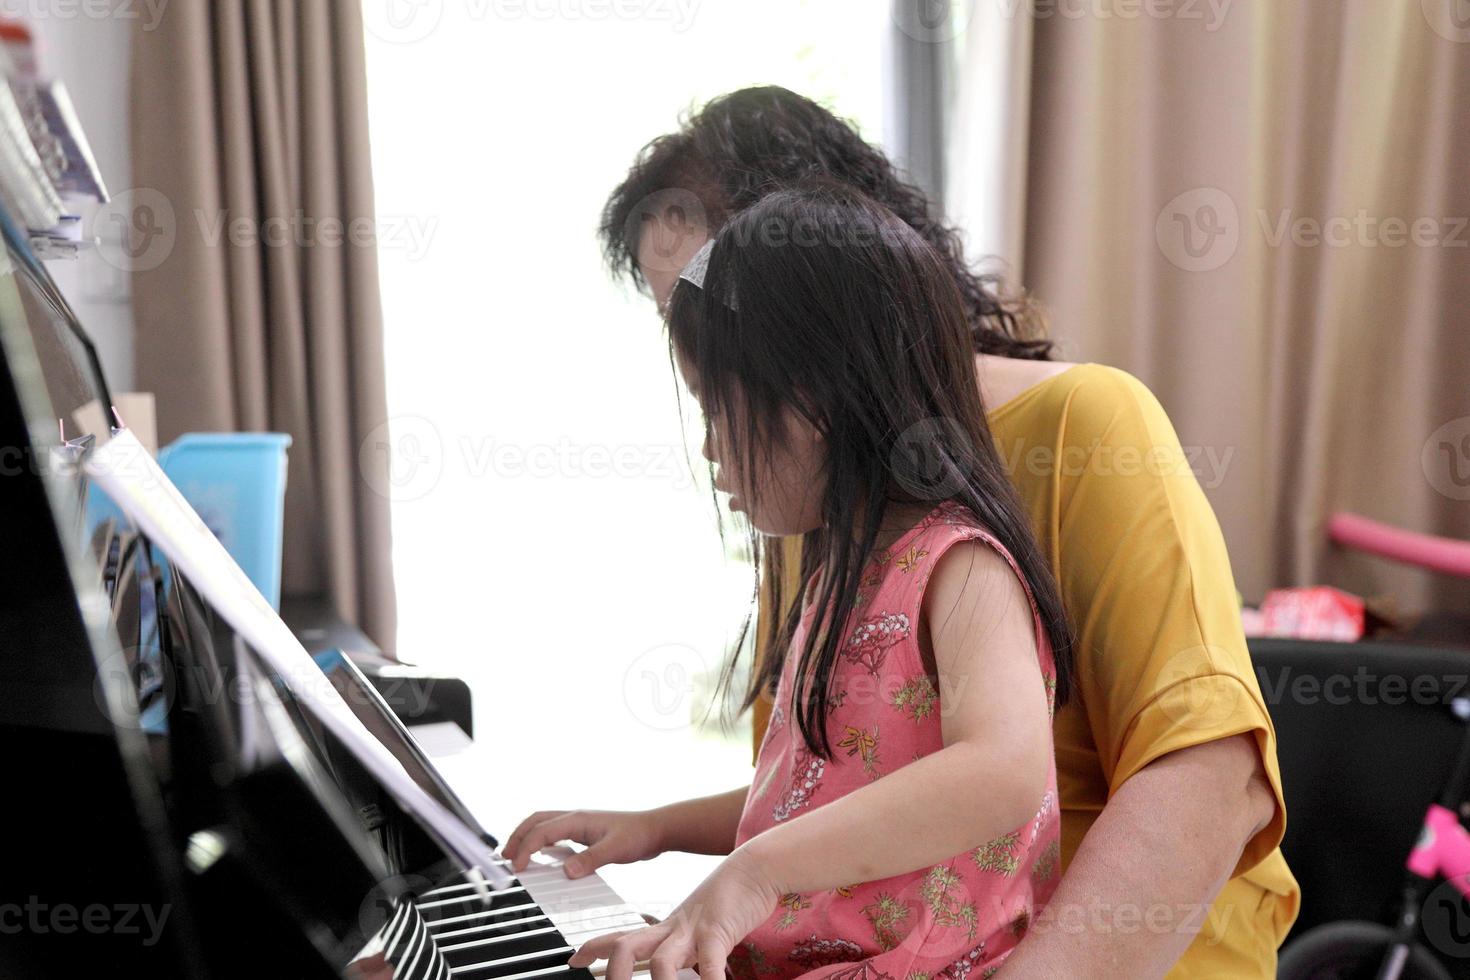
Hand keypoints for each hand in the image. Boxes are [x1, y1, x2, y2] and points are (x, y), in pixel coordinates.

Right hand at [502, 808, 666, 876]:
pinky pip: (555, 833)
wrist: (656, 830)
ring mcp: (579, 824)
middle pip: (536, 821)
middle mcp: (575, 818)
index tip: (518, 867)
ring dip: (527, 837)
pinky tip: (543, 855)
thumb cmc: (639, 835)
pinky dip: (542, 841)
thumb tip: (567, 872)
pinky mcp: (585, 833)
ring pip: (544, 825)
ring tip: (516, 855)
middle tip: (506, 858)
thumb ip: (590, 860)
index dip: (526, 849)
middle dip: (518, 837)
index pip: (542, 831)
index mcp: (578, 819)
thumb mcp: (615, 850)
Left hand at [567, 845, 783, 979]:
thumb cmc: (728, 899)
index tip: (575, 960)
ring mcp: (694, 930)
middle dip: (614, 972)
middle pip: (628, 947)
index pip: (619, 936)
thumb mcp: (696, 925)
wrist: (754, 867)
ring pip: (662, 959)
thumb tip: (671, 968)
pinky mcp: (718, 932)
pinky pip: (710, 962)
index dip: (593, 947)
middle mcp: (673, 929)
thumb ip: (681, 946)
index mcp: (665, 928)